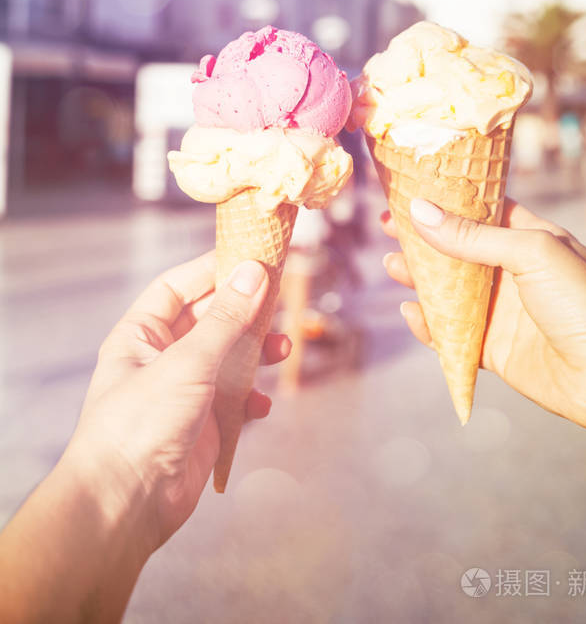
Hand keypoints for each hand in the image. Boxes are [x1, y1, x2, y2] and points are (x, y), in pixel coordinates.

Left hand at [68, 252, 290, 552]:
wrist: (126, 505)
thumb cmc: (139, 426)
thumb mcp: (187, 363)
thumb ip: (226, 318)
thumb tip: (254, 271)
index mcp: (142, 335)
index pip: (179, 286)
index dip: (213, 268)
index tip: (252, 255)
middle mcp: (162, 358)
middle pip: (211, 319)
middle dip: (245, 311)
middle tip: (280, 300)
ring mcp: (184, 392)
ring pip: (229, 358)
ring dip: (257, 352)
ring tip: (283, 349)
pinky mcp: (202, 424)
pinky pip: (235, 400)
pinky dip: (252, 398)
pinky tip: (262, 405)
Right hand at [382, 197, 585, 434]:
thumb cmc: (583, 302)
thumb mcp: (529, 253)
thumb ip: (472, 236)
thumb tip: (420, 211)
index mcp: (530, 238)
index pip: (481, 210)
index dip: (445, 202)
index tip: (408, 193)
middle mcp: (513, 271)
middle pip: (457, 250)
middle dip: (422, 239)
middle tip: (388, 227)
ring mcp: (502, 310)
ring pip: (449, 292)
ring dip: (420, 279)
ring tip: (392, 266)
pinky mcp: (493, 348)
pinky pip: (452, 334)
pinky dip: (429, 325)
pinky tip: (411, 313)